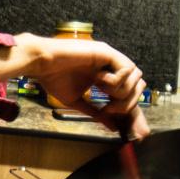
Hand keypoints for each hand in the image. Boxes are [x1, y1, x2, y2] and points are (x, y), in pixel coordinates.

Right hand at [26, 35, 149, 138]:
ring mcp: (110, 57)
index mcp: (105, 74)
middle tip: (109, 107)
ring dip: (122, 91)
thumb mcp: (77, 100)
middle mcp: (110, 64)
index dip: (125, 104)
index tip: (107, 111)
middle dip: (128, 100)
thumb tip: (112, 127)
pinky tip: (98, 81)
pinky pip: (127, 69)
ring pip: (136, 77)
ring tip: (103, 94)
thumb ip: (96, 112)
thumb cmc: (53, 78)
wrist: (41, 63)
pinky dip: (116, 81)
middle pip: (138, 84)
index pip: (130, 89)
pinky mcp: (107, 51)